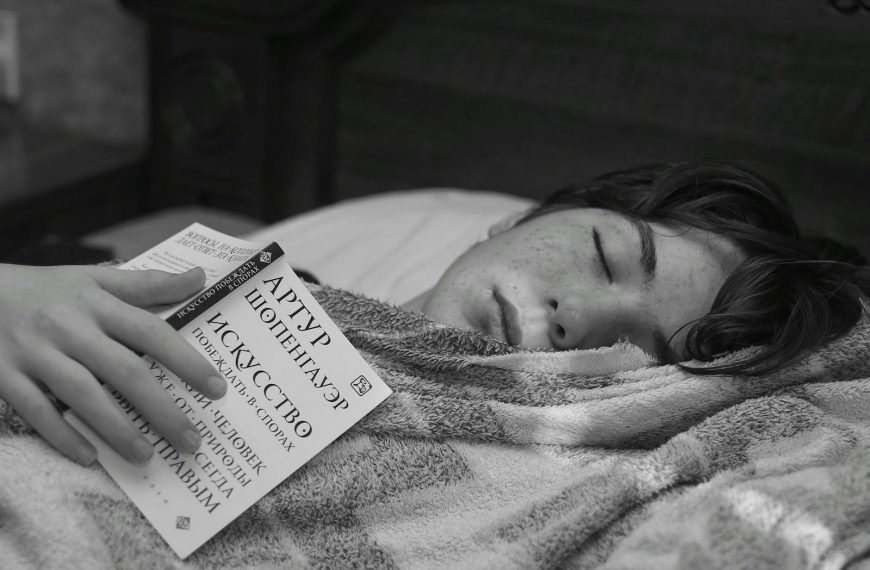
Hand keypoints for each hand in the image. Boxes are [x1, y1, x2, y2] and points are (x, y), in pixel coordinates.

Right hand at [0, 264, 225, 465]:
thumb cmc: (45, 289)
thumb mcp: (94, 278)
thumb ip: (147, 283)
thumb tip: (200, 278)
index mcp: (97, 303)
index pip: (152, 332)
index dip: (187, 361)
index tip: (217, 389)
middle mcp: (70, 328)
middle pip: (124, 371)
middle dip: (162, 409)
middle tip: (191, 440)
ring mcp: (36, 353)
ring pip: (83, 394)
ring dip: (117, 428)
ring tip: (147, 455)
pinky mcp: (5, 375)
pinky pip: (35, 410)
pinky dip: (62, 435)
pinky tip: (89, 456)